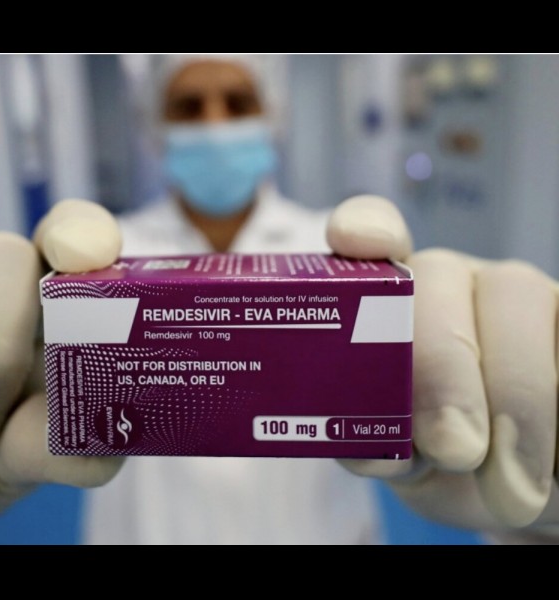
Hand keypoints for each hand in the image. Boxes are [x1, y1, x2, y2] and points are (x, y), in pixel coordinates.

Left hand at [327, 195, 558, 537]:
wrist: (512, 483)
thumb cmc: (438, 460)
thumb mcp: (402, 461)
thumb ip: (378, 448)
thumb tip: (369, 453)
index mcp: (385, 297)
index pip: (371, 234)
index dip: (363, 225)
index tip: (353, 240)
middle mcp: (445, 280)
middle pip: (438, 277)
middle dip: (444, 368)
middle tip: (453, 447)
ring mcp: (514, 292)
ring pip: (518, 301)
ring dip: (517, 402)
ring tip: (512, 488)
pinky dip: (557, 404)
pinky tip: (552, 459)